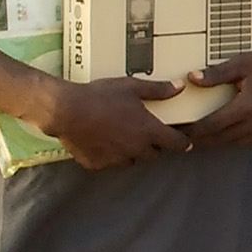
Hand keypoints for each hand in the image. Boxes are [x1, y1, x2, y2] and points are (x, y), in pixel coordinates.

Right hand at [35, 75, 190, 169]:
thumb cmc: (100, 96)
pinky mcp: (97, 164)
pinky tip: (103, 141)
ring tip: (123, 136)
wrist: (65, 110)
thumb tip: (179, 88)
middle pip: (154, 154)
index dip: (183, 142)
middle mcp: (135, 149)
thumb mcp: (132, 87)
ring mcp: (116, 159)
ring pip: (132, 160)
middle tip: (147, 133)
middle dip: (154, 145)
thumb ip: (158, 90)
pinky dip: (110, 155)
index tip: (186, 142)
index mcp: (148, 131)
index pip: (176, 143)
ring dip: (132, 152)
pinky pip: (110, 163)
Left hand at [183, 26, 251, 147]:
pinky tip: (233, 132)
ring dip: (221, 141)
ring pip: (239, 142)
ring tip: (207, 138)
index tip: (181, 132)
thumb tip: (192, 78)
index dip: (194, 131)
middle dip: (204, 140)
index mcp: (248, 106)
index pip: (213, 125)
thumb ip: (216, 74)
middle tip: (187, 139)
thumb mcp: (243, 62)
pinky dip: (240, 138)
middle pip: (223, 138)